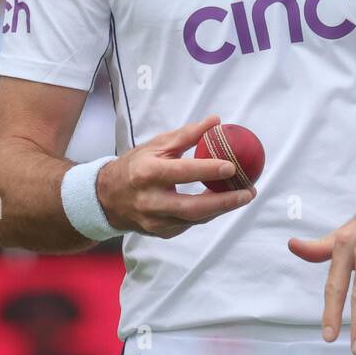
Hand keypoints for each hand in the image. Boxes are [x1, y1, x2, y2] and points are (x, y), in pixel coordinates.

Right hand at [97, 115, 253, 237]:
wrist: (107, 198)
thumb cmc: (135, 165)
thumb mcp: (156, 145)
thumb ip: (187, 135)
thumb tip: (217, 121)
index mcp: (147, 174)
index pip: (182, 173)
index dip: (208, 170)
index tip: (232, 166)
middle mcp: (150, 201)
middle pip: (192, 207)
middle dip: (224, 202)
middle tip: (248, 192)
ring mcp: (155, 221)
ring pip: (195, 219)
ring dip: (221, 208)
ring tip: (242, 196)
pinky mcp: (161, 233)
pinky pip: (190, 224)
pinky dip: (207, 214)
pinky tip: (222, 203)